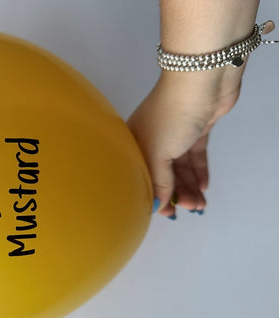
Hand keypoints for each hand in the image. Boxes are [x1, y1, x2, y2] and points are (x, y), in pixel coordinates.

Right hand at [127, 67, 243, 216]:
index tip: (168, 213)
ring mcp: (175, 135)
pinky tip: (203, 187)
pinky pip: (195, 157)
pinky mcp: (196, 130)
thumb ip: (159, 183)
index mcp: (135, 143)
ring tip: (200, 203)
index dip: (154, 196)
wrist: (201, 82)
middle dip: (177, 193)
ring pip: (181, 168)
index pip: (142, 176)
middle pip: (164, 173)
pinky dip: (199, 171)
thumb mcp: (158, 154)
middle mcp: (152, 140)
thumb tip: (157, 207)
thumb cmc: (170, 118)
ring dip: (190, 186)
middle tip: (191, 208)